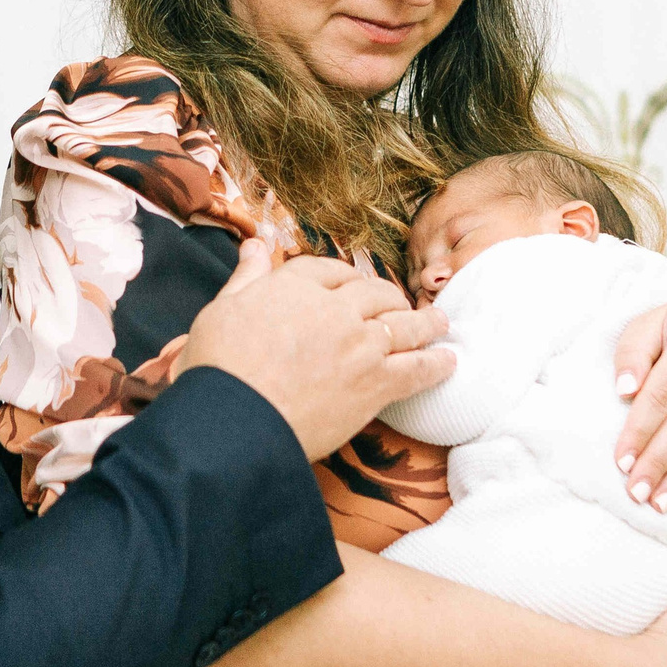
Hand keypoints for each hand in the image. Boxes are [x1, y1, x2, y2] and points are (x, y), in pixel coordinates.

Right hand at [179, 240, 451, 460]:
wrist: (232, 422)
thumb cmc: (216, 369)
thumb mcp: (220, 311)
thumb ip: (246, 278)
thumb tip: (254, 244)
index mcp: (293, 286)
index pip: (330, 271)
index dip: (344, 279)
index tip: (351, 287)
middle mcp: (333, 308)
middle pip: (374, 293)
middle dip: (389, 297)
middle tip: (399, 304)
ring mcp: (360, 345)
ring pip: (404, 324)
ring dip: (425, 322)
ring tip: (440, 322)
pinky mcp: (375, 384)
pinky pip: (417, 370)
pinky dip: (436, 365)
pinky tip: (449, 362)